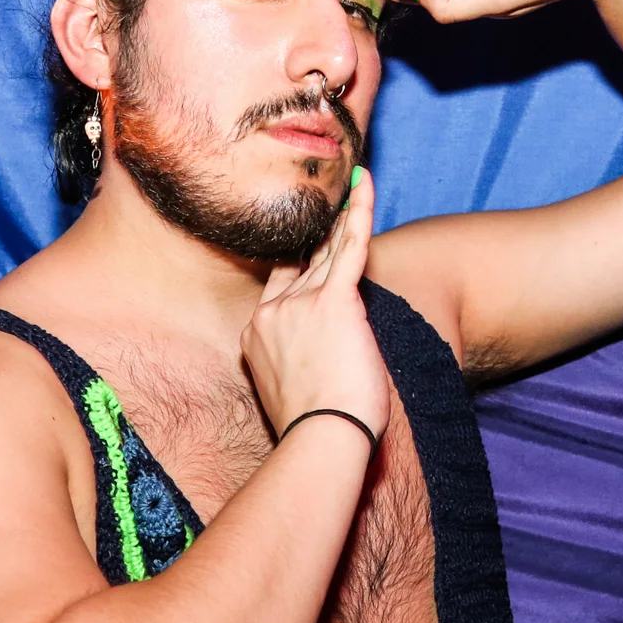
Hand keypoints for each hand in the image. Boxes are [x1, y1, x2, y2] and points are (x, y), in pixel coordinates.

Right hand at [241, 169, 390, 445]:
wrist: (322, 439)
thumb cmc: (315, 430)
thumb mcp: (289, 390)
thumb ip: (296, 363)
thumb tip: (317, 367)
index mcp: (257, 332)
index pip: (280, 287)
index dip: (299, 267)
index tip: (313, 248)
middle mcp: (272, 310)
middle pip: (303, 263)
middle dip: (321, 235)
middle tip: (335, 202)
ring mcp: (301, 303)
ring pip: (327, 250)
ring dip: (342, 217)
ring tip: (353, 186)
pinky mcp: (335, 301)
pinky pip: (351, 245)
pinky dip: (360, 210)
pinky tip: (365, 183)